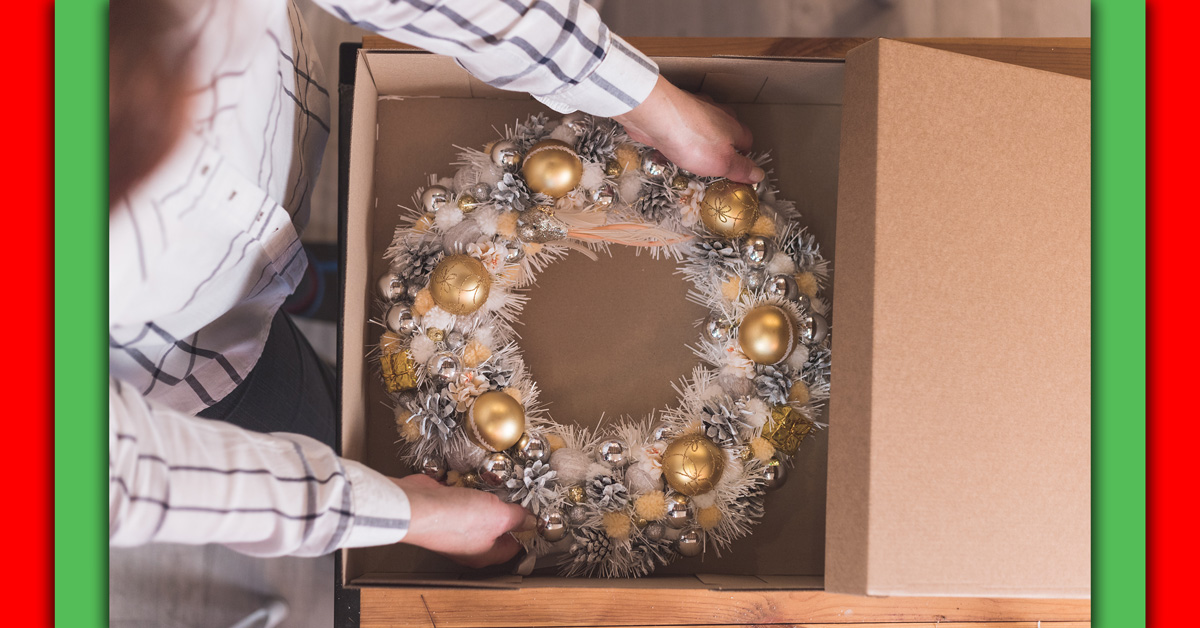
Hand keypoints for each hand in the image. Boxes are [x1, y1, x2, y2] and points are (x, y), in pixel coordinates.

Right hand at [392, 474, 533, 567]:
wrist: (417, 505)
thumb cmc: (455, 519)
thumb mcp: (498, 517)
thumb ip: (517, 518)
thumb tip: (530, 521)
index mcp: (485, 553)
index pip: (513, 547)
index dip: (526, 531)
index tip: (535, 514)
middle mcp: (469, 544)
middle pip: (496, 528)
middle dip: (506, 509)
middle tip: (518, 493)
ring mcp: (455, 526)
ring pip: (479, 511)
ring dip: (487, 496)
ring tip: (498, 482)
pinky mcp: (443, 508)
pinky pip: (462, 497)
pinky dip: (468, 488)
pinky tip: (475, 478)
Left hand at [614, 76, 763, 183]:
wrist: (657, 116)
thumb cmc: (693, 141)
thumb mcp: (722, 162)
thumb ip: (740, 168)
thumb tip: (759, 175)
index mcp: (734, 127)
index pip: (747, 142)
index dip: (743, 157)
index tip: (736, 170)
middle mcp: (718, 113)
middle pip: (727, 132)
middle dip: (722, 148)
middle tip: (713, 165)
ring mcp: (696, 108)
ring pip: (704, 127)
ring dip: (701, 141)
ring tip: (692, 158)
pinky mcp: (675, 110)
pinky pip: (683, 125)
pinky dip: (681, 135)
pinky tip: (672, 146)